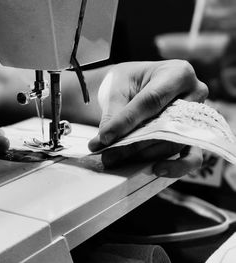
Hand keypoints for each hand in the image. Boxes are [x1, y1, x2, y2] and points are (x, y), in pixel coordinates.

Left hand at [88, 60, 207, 176]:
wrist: (138, 86)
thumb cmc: (129, 82)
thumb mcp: (118, 90)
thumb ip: (114, 114)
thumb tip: (105, 141)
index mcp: (178, 73)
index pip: (151, 100)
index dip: (127, 121)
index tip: (104, 137)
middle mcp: (195, 94)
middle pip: (163, 125)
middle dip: (132, 144)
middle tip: (107, 155)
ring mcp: (196, 117)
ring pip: (172, 143)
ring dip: (142, 155)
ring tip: (115, 160)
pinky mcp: (193, 136)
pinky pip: (192, 157)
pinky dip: (176, 166)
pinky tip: (156, 169)